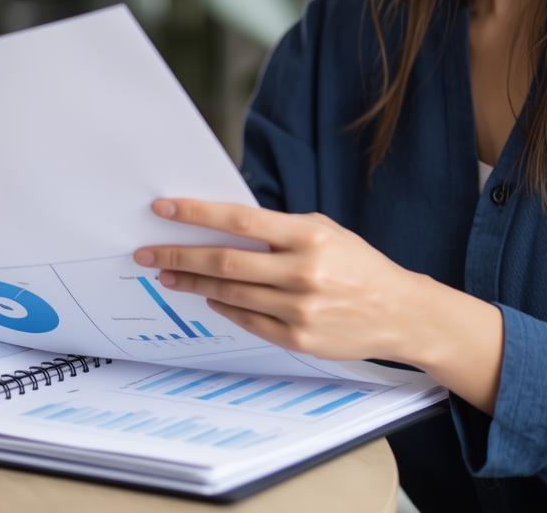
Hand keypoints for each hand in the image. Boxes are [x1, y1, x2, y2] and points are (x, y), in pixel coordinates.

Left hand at [133, 199, 429, 363]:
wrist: (399, 311)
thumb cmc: (357, 264)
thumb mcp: (325, 231)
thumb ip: (279, 230)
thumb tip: (223, 226)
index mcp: (308, 235)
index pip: (238, 220)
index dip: (196, 214)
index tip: (163, 209)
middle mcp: (301, 271)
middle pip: (223, 261)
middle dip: (178, 255)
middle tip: (147, 252)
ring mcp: (298, 309)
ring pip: (228, 293)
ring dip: (192, 284)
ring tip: (167, 274)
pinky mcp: (297, 338)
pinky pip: (246, 320)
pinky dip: (222, 306)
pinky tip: (207, 296)